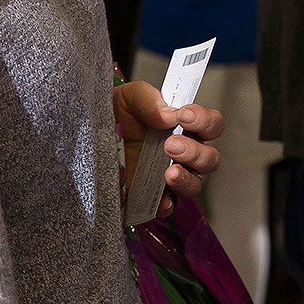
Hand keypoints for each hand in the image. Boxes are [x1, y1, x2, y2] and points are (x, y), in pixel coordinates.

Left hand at [114, 81, 223, 215]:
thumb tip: (168, 115)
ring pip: (195, 183)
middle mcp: (184, 153)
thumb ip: (149, 100)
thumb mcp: (130, 97)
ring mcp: (169, 175)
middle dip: (195, 152)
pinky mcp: (152, 195)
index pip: (212, 125)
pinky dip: (166, 204)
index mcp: (185, 127)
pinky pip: (169, 206)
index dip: (205, 121)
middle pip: (209, 158)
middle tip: (171, 145)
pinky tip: (161, 199)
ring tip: (168, 172)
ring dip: (186, 178)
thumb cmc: (118, 113)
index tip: (185, 115)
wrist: (92, 134)